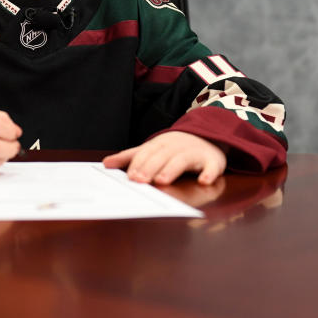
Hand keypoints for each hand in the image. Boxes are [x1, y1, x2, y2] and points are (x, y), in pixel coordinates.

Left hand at [102, 131, 226, 185]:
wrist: (207, 136)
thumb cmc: (174, 148)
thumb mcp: (152, 149)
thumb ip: (130, 157)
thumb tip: (105, 164)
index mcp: (160, 144)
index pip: (147, 153)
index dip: (139, 164)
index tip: (130, 177)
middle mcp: (176, 147)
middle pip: (162, 156)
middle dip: (151, 168)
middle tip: (140, 181)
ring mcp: (195, 152)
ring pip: (183, 160)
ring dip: (172, 170)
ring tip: (162, 181)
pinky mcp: (212, 161)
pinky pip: (211, 167)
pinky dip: (209, 173)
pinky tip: (204, 181)